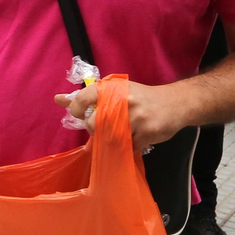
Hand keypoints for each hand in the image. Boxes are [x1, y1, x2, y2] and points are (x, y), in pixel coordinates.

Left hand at [53, 81, 187, 149]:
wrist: (176, 103)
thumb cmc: (140, 97)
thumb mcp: (115, 90)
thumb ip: (87, 96)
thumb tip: (58, 99)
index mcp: (113, 88)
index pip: (83, 98)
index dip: (76, 110)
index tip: (80, 115)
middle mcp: (123, 100)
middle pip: (93, 124)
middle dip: (95, 130)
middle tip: (104, 126)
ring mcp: (136, 117)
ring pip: (109, 138)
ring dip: (112, 138)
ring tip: (122, 130)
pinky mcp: (147, 132)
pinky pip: (127, 146)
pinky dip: (129, 145)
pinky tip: (136, 136)